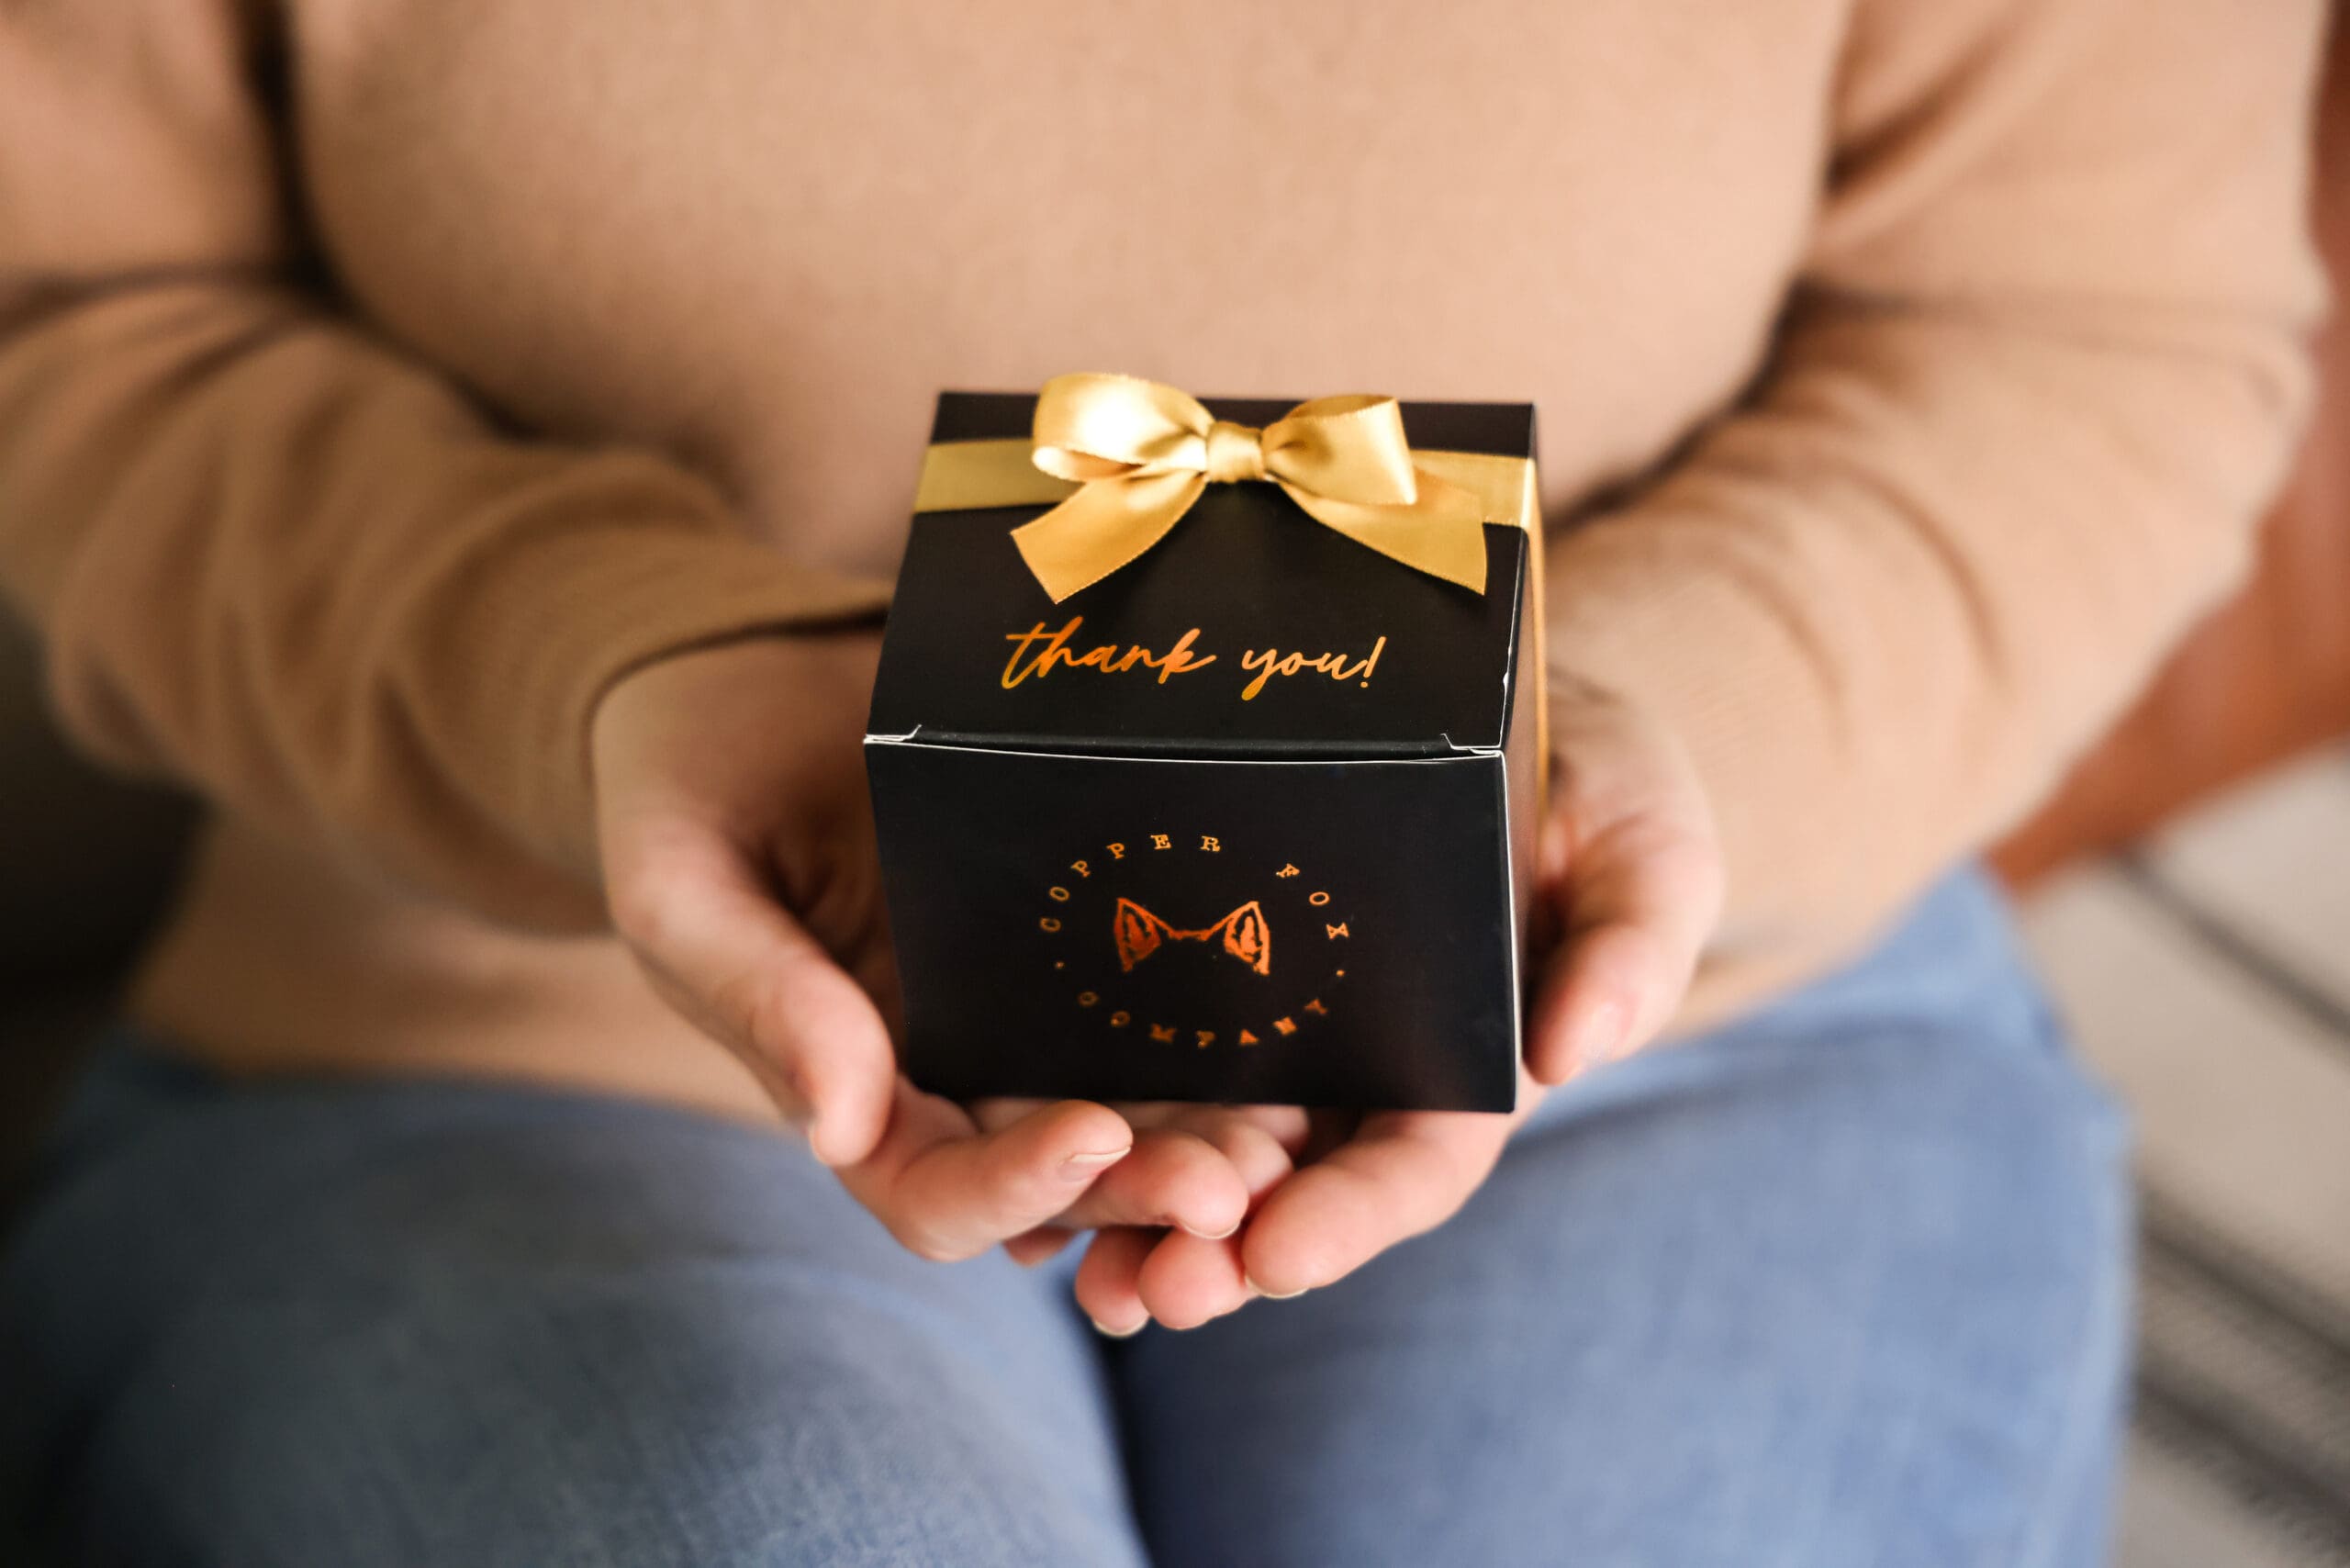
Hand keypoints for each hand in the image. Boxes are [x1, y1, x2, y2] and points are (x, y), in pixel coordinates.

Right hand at [590, 632, 1275, 1264]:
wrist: (740, 677)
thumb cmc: (686, 791)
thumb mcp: (685, 889)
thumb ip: (757, 998)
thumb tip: (837, 1129)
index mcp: (854, 1093)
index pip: (937, 1190)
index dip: (1013, 1189)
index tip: (1088, 1141)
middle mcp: (955, 1072)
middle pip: (1065, 1171)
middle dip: (1149, 1186)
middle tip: (1239, 1181)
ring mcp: (1026, 1005)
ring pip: (1135, 1098)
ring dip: (1210, 1130)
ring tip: (1292, 1128)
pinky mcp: (1084, 925)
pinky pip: (1162, 991)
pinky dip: (1226, 1023)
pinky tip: (1295, 1011)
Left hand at [1062, 675, 1723, 1330]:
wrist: (1491, 704)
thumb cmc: (1592, 785)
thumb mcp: (1646, 848)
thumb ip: (1632, 945)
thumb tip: (1576, 1050)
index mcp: (1463, 1073)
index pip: (1412, 1167)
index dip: (1350, 1218)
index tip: (1279, 1255)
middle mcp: (1355, 1078)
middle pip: (1284, 1189)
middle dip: (1217, 1254)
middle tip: (1146, 1295)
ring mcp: (1267, 1041)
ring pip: (1195, 1151)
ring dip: (1134, 1221)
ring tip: (1076, 1275)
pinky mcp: (1190, 986)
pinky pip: (1130, 1066)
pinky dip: (1079, 1131)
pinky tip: (1014, 1173)